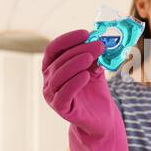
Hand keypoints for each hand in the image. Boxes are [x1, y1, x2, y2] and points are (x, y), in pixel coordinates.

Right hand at [42, 29, 128, 150]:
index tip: (85, 33)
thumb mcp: (94, 69)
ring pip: (58, 76)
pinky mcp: (60, 108)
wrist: (102, 118)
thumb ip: (94, 56)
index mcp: (54, 68)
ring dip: (75, 64)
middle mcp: (49, 80)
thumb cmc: (95, 91)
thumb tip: (99, 39)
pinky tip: (86, 76)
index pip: (54, 49)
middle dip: (79, 50)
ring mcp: (52, 95)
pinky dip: (74, 83)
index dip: (68, 39)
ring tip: (91, 57)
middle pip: (59, 61)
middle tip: (98, 45)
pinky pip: (63, 94)